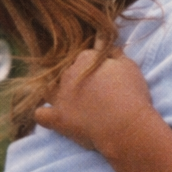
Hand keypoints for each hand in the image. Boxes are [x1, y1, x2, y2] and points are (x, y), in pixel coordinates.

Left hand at [34, 50, 152, 152]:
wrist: (125, 126)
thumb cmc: (131, 94)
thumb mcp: (129, 67)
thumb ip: (116, 54)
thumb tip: (106, 45)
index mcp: (85, 60)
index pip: (84, 56)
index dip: (95, 65)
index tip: (106, 75)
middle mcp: (68, 75)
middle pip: (66, 71)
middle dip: (76, 78)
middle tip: (94, 91)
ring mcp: (59, 97)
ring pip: (47, 89)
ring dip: (54, 92)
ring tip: (68, 100)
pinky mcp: (57, 118)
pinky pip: (40, 115)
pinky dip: (45, 115)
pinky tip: (54, 116)